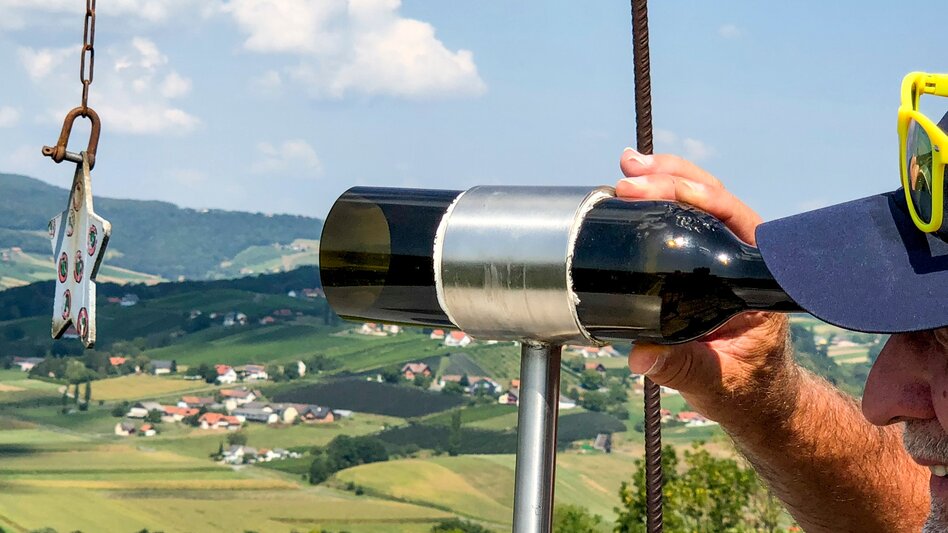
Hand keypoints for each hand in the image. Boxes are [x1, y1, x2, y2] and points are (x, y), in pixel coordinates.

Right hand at [617, 148, 794, 427]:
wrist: (758, 400)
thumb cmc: (748, 391)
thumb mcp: (716, 383)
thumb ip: (681, 369)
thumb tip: (640, 356)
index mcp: (759, 282)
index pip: (737, 221)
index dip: (702, 198)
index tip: (662, 192)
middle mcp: (746, 261)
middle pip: (716, 200)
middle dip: (673, 179)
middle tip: (630, 178)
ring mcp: (726, 259)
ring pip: (701, 203)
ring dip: (665, 179)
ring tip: (627, 168)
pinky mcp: (706, 265)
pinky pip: (686, 222)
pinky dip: (660, 202)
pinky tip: (633, 190)